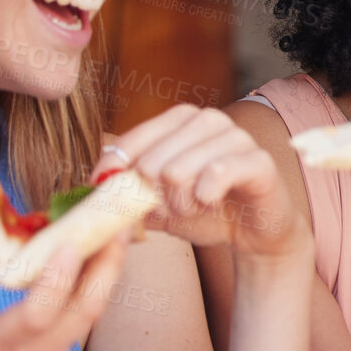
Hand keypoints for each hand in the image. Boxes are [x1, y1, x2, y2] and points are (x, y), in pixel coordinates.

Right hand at [0, 221, 128, 350]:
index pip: (37, 315)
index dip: (58, 279)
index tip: (72, 240)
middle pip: (82, 314)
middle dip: (107, 265)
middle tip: (120, 221)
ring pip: (87, 317)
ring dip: (104, 274)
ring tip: (114, 231)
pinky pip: (78, 323)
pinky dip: (89, 289)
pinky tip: (94, 258)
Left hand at [91, 105, 307, 263]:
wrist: (255, 231)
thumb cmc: (206, 211)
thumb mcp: (158, 204)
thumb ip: (128, 193)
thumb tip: (92, 186)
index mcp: (179, 120)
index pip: (130, 143)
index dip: (113, 177)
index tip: (111, 201)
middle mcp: (207, 120)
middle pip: (151, 163)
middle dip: (155, 199)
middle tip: (172, 209)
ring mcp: (235, 136)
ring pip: (179, 171)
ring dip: (181, 204)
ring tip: (194, 208)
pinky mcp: (258, 160)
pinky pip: (215, 175)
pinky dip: (205, 199)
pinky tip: (211, 204)